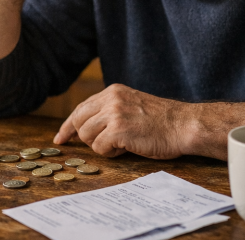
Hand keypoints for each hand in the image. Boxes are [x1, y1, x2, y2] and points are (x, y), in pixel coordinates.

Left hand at [53, 84, 189, 159]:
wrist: (183, 125)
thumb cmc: (162, 121)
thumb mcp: (132, 106)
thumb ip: (110, 111)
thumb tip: (86, 128)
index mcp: (113, 91)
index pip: (81, 108)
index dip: (68, 126)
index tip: (60, 138)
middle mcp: (111, 99)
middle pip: (79, 122)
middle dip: (87, 138)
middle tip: (107, 144)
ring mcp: (113, 113)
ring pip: (87, 136)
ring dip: (103, 146)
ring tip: (124, 143)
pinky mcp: (118, 129)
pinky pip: (100, 147)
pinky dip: (111, 152)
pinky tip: (127, 147)